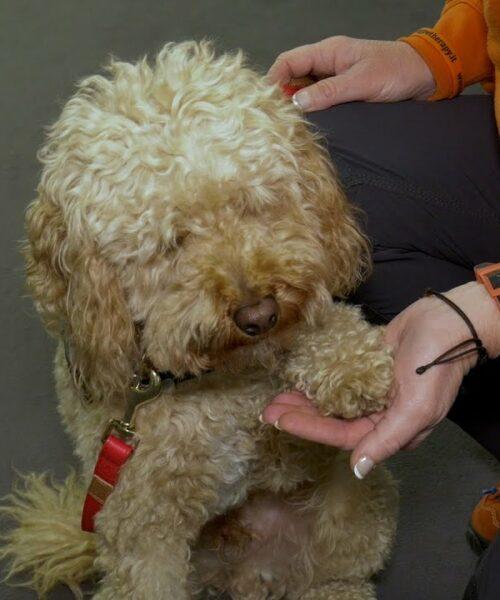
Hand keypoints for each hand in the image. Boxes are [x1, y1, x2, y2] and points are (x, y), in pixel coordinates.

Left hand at [261, 282, 499, 476]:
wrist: (447, 320)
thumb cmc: (435, 364)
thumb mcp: (416, 407)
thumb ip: (386, 439)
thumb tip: (359, 468)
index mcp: (392, 428)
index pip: (342, 435)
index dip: (309, 428)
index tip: (279, 420)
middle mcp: (379, 413)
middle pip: (332, 419)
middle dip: (300, 415)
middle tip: (268, 410)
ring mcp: (372, 389)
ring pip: (332, 399)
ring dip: (305, 397)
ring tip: (278, 395)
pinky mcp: (367, 367)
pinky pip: (337, 377)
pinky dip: (319, 378)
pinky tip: (300, 376)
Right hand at [267, 37, 435, 111]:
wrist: (426, 75)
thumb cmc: (397, 72)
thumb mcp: (362, 82)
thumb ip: (330, 92)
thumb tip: (297, 103)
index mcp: (329, 52)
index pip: (289, 62)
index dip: (274, 81)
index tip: (266, 103)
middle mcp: (328, 64)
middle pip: (293, 78)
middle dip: (282, 97)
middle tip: (276, 120)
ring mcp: (335, 79)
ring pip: (305, 92)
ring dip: (297, 107)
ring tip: (290, 126)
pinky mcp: (344, 93)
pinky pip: (320, 102)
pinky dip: (312, 113)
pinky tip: (311, 126)